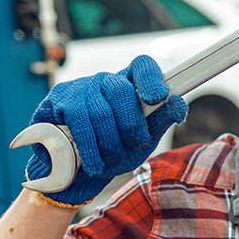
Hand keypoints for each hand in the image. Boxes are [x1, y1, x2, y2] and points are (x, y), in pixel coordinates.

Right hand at [25, 55, 186, 206]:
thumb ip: (160, 120)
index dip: (151, 79)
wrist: (76, 172)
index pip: (142, 66)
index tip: (157, 98)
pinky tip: (93, 163)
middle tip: (134, 144)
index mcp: (130, 84)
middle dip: (131, 124)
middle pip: (120, 90)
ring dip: (109, 142)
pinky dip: (89, 147)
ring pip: (99, 110)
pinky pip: (77, 120)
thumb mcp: (142, 140)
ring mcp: (80, 87)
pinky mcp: (59, 100)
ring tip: (112, 160)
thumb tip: (179, 103)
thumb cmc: (113, 150)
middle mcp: (105, 80)